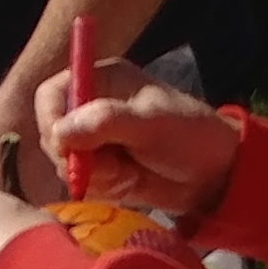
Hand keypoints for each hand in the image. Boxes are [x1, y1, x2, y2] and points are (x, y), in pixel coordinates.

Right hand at [34, 59, 240, 220]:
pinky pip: (82, 183)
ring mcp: (96, 140)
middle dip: (78, 157)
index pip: (52, 94)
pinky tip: (130, 184)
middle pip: (52, 133)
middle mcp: (93, 107)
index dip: (50, 120)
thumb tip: (61, 133)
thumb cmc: (189, 137)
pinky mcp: (102, 169)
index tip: (65, 148)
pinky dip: (104, 188)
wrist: (217, 176)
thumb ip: (106, 122)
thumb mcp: (151, 124)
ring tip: (129, 175)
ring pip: (65, 164)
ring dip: (96, 176)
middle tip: (112, 166)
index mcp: (104, 79)